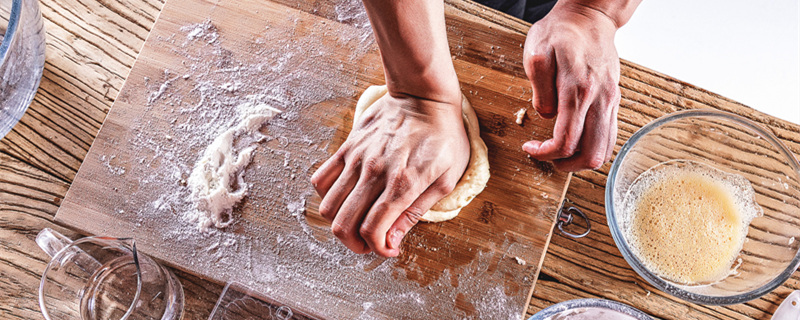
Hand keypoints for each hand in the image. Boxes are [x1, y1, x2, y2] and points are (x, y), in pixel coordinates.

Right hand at [311, 93, 468, 256]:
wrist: (424, 96)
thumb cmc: (443, 136)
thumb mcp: (446, 179)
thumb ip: (416, 212)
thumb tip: (392, 240)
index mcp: (403, 183)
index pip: (374, 230)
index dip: (378, 249)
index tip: (387, 250)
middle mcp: (375, 172)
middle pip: (344, 223)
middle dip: (355, 244)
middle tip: (368, 244)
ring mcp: (357, 158)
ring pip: (329, 206)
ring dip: (339, 224)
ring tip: (356, 224)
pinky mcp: (347, 147)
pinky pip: (321, 178)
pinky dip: (327, 197)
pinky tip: (346, 198)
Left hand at [521, 2, 622, 170]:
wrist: (589, 18)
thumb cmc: (560, 33)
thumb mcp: (537, 54)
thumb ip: (540, 89)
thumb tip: (546, 115)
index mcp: (578, 90)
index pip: (566, 140)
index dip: (545, 153)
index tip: (530, 149)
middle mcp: (599, 99)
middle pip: (590, 154)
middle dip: (565, 164)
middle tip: (546, 157)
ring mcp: (610, 101)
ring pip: (604, 150)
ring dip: (580, 160)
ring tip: (560, 153)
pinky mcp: (614, 100)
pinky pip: (609, 136)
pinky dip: (593, 147)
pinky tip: (576, 140)